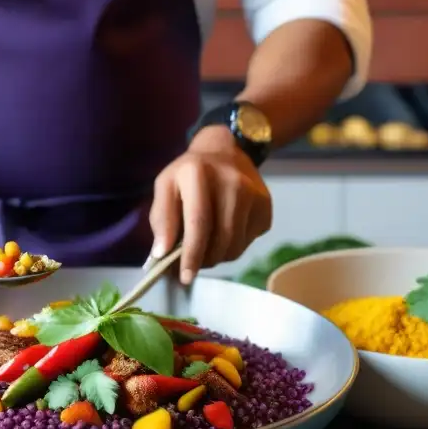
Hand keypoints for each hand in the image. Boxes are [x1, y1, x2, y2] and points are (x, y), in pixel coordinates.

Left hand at [149, 125, 271, 283]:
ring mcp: (254, 194)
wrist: (226, 151)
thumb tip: (161, 254)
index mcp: (198, 173)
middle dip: (204, 260)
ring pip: (236, 246)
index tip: (185, 277)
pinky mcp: (266, 206)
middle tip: (191, 264)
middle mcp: (232, 182)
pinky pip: (248, 242)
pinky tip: (223, 231)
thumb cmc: (189, 174)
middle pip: (220, 240)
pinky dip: (232, 246)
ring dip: (218, 256)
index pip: (198, 223)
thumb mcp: (165, 187)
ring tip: (206, 246)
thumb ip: (161, 220)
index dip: (191, 254)